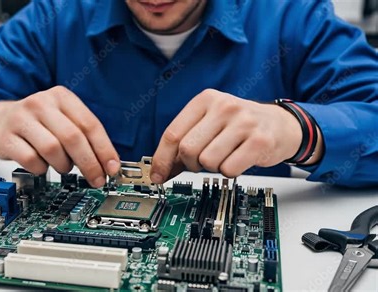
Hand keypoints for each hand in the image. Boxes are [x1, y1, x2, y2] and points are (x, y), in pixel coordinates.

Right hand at [0, 86, 119, 186]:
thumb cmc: (38, 124)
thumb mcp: (63, 119)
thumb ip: (85, 136)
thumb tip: (109, 164)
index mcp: (61, 96)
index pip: (89, 124)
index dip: (104, 149)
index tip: (112, 168)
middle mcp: (41, 103)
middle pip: (73, 138)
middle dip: (89, 163)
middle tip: (96, 179)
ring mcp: (21, 119)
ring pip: (52, 149)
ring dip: (64, 165)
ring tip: (64, 167)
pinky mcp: (6, 137)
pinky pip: (31, 160)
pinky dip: (42, 168)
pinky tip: (42, 165)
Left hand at [150, 89, 322, 182]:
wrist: (280, 124)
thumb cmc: (239, 126)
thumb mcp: (209, 125)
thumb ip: (183, 144)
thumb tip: (159, 171)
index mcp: (205, 100)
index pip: (173, 134)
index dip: (161, 160)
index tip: (157, 175)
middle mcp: (224, 106)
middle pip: (188, 150)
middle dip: (191, 164)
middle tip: (202, 161)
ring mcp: (243, 122)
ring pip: (207, 161)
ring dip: (212, 167)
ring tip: (224, 156)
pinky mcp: (259, 141)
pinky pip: (229, 169)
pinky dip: (230, 172)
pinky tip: (238, 160)